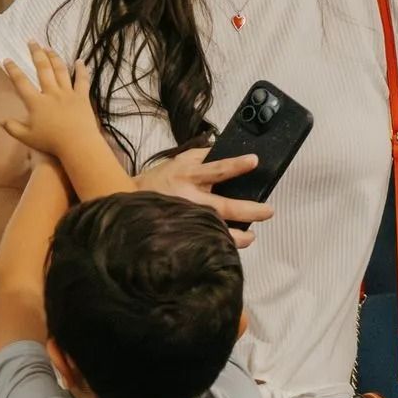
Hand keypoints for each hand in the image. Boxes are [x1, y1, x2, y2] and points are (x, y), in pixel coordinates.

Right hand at [0, 44, 100, 163]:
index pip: (21, 82)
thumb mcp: (26, 137)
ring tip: (49, 48)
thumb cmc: (51, 142)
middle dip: (36, 54)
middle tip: (32, 41)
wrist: (77, 144)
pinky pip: (82, 80)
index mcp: (36, 102)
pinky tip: (80, 60)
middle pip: (42, 69)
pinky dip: (81, 69)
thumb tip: (0, 120)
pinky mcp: (82, 96)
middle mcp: (51, 93)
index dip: (13, 70)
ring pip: (60, 70)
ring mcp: (68, 93)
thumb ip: (12, 128)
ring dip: (54, 57)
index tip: (7, 59)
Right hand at [135, 147, 271, 246]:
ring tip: (252, 236)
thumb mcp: (180, 161)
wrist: (129, 201)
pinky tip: (228, 247)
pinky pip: (203, 243)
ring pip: (216, 230)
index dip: (236, 165)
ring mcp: (185, 219)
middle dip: (249, 210)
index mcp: (189, 175)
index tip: (254, 161)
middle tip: (268, 211)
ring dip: (237, 236)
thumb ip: (202, 155)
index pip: (217, 169)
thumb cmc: (160, 179)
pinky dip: (218, 246)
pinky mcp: (180, 235)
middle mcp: (189, 198)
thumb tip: (226, 149)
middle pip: (223, 206)